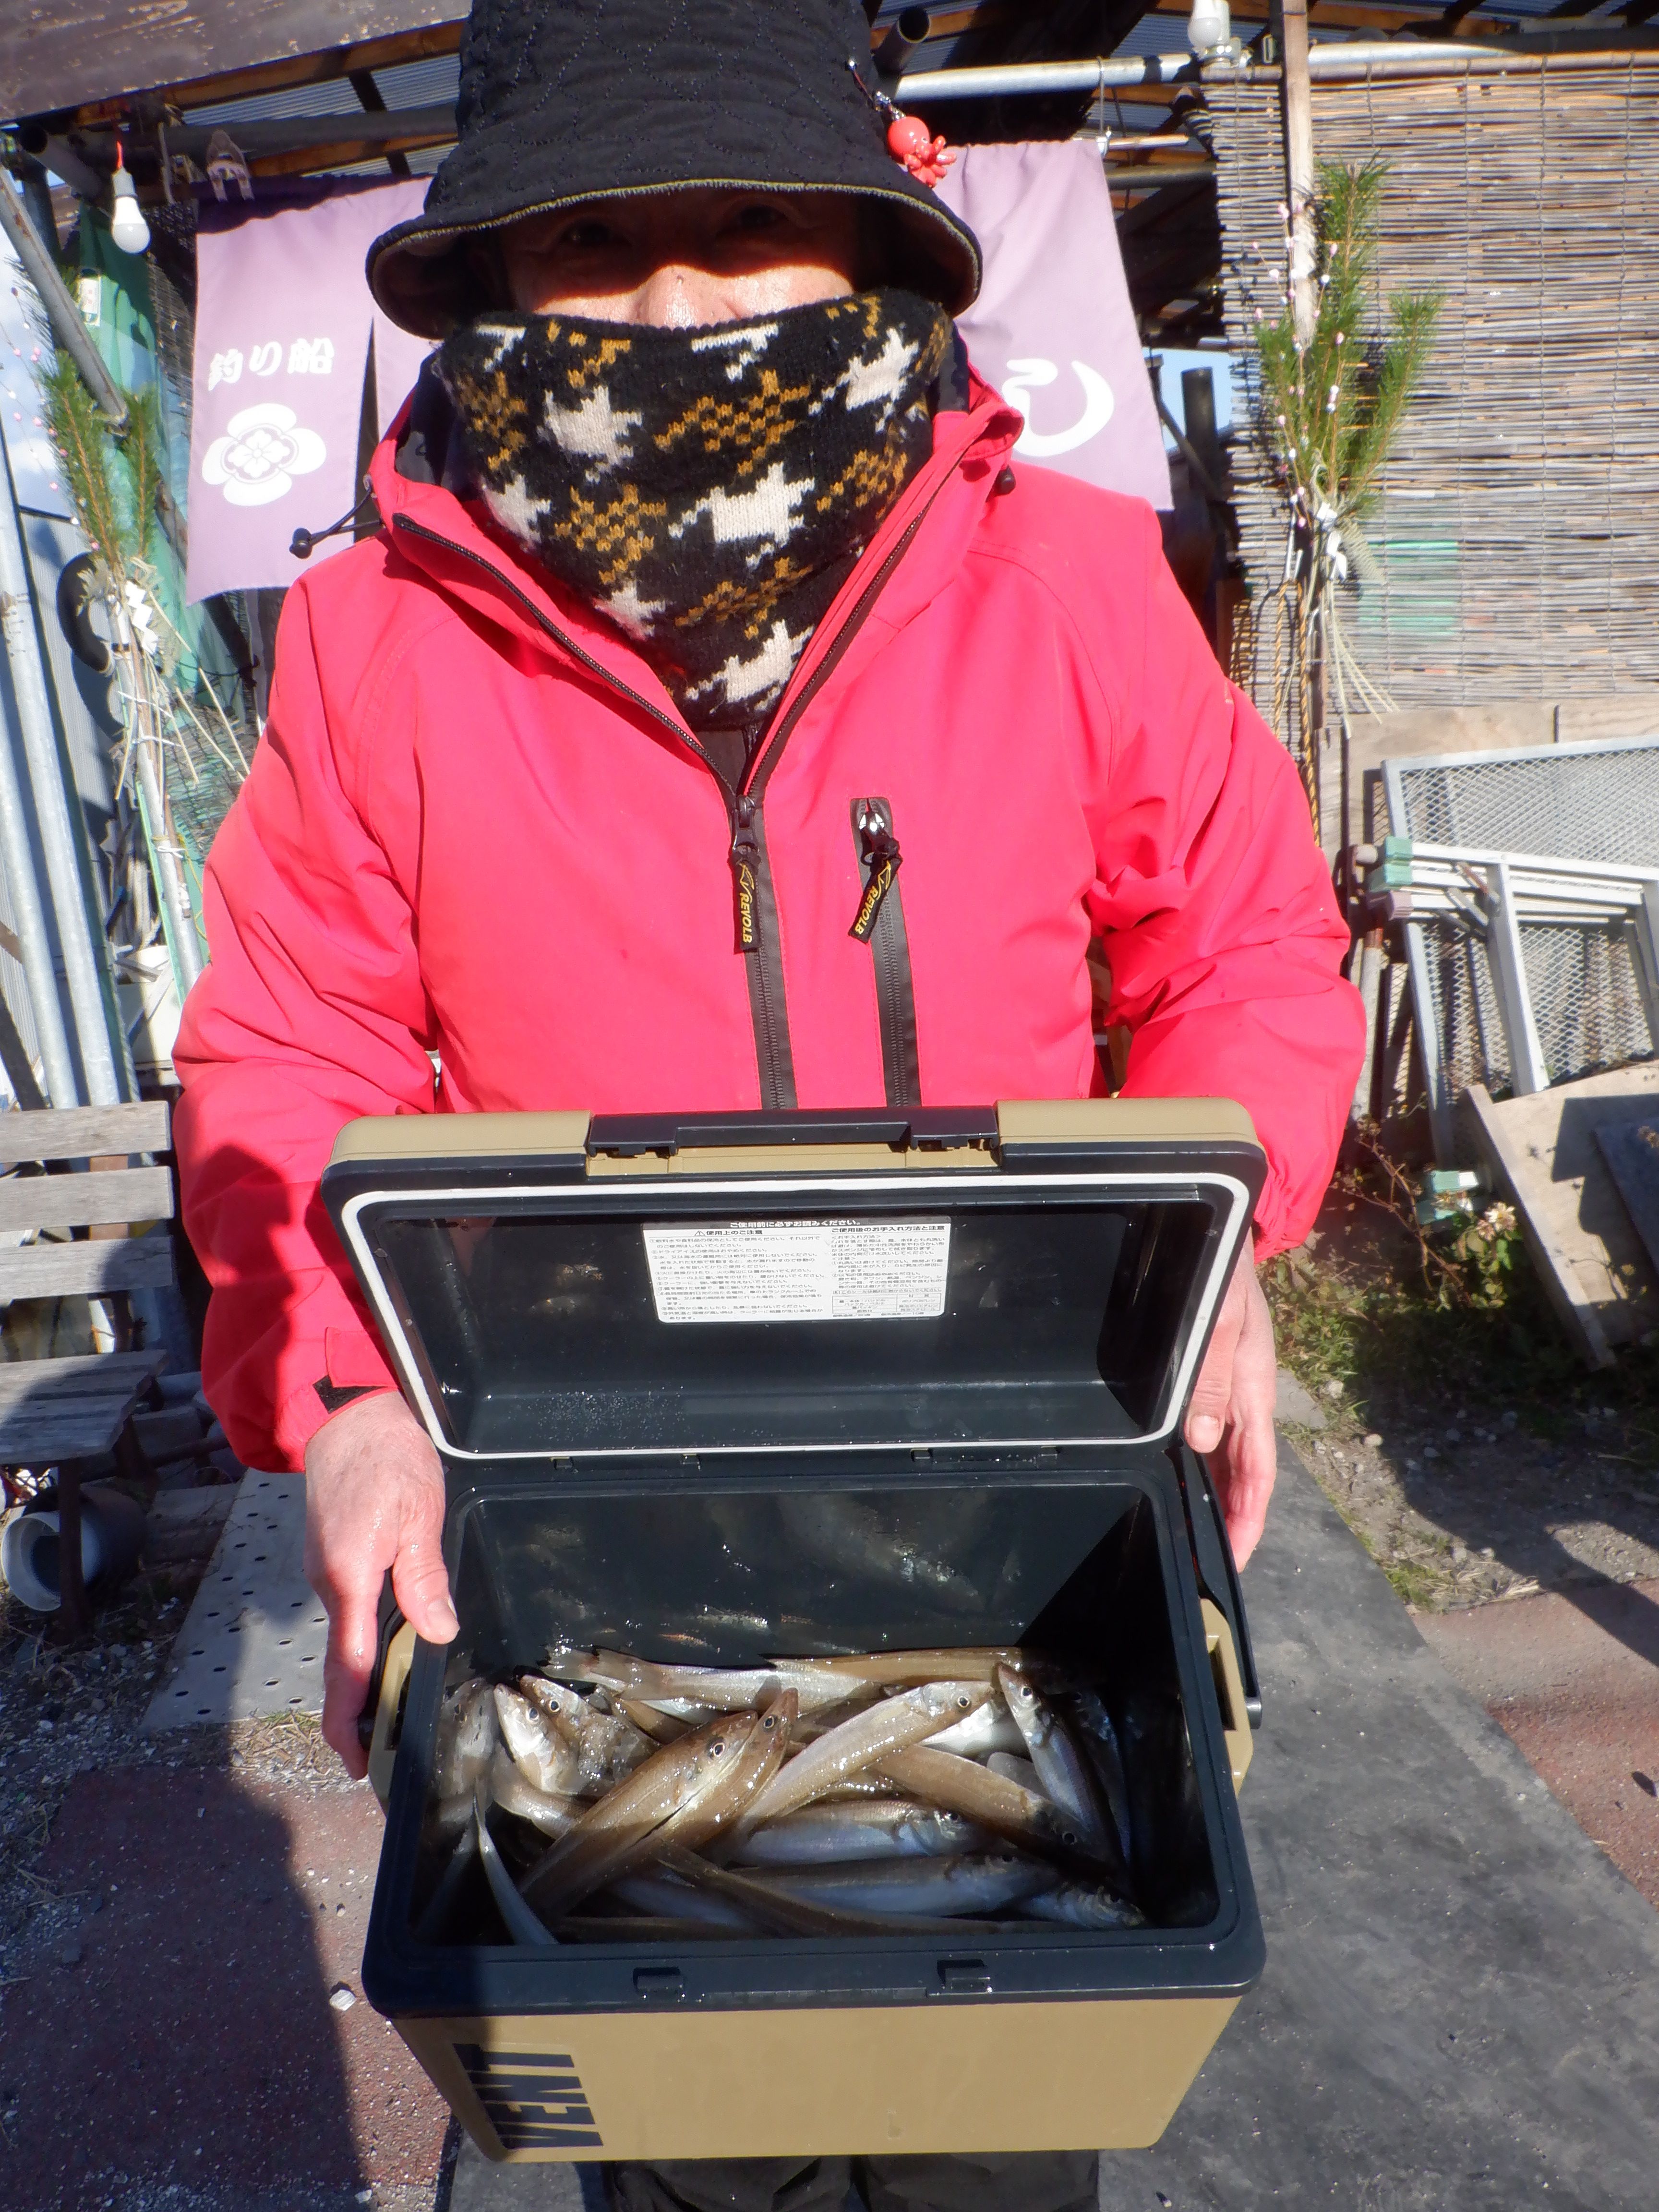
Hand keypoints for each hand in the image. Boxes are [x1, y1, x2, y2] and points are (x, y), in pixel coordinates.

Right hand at [303, 1391, 457, 1776]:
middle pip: (344, 1664)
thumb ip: (423, 1576)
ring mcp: (327, 1574)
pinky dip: (367, 1644)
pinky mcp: (333, 1562)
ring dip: (367, 1679)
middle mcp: (329, 1585)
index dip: (349, 1722)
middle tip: (390, 1750)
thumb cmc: (386, 1456)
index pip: (347, 1668)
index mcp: (349, 1579)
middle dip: (361, 1712)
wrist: (346, 1415)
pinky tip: (395, 1653)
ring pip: (348, 1640)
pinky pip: (350, 1616)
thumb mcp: (419, 1512)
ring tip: (395, 1714)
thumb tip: (437, 1632)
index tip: (358, 1763)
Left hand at [1184, 1245, 1277, 1568]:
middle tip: (1202, 1564)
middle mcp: (1243, 1401)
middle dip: (1228, 1523)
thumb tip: (1203, 1440)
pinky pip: (1208, 1434)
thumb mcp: (1221, 1323)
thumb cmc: (1226, 1277)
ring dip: (1211, 1498)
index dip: (1246, 1520)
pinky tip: (1180, 1481)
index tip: (1232, 1559)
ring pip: (1223, 1460)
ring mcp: (1228, 1393)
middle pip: (1241, 1477)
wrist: (1224, 1239)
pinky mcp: (1211, 1381)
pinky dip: (1198, 1465)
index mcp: (1254, 1394)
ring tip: (1190, 1537)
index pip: (1257, 1474)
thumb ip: (1210, 1380)